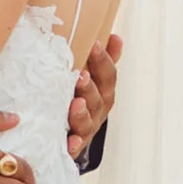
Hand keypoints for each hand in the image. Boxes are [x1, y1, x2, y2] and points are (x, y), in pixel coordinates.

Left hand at [66, 33, 121, 158]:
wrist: (67, 135)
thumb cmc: (79, 97)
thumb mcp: (92, 77)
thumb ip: (103, 59)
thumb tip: (114, 36)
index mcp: (103, 92)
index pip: (108, 75)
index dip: (103, 60)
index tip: (94, 44)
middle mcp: (98, 111)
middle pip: (98, 99)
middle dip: (90, 87)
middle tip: (81, 75)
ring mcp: (86, 129)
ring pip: (87, 122)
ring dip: (82, 113)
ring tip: (75, 104)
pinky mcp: (73, 146)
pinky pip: (74, 147)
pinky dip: (74, 145)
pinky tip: (70, 141)